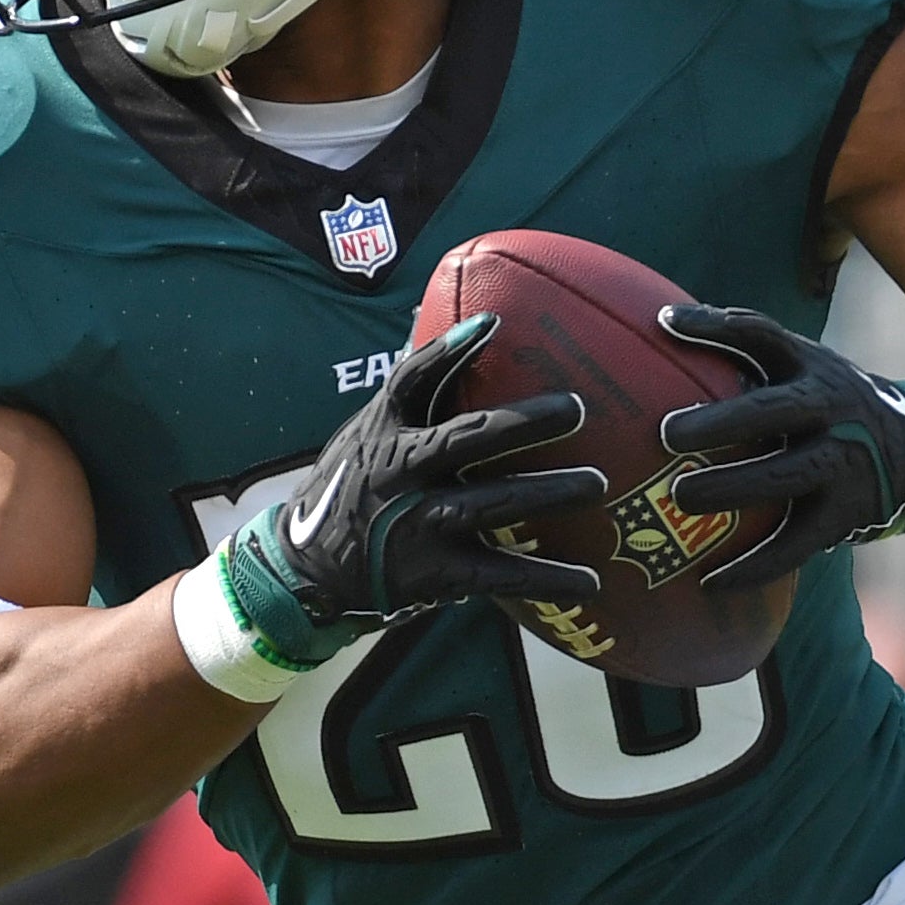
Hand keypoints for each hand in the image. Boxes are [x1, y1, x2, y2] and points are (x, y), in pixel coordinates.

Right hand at [222, 313, 603, 663]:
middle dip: (524, 423)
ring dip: (548, 493)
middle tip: (577, 409)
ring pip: (494, 503)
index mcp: (386, 432)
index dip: (449, 350)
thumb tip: (466, 331)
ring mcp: (419, 524)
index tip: (492, 323)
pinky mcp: (435, 574)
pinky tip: (590, 581)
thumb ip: (414, 397)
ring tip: (597, 484)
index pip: (413, 381)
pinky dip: (546, 579)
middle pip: (467, 439)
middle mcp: (402, 473)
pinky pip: (500, 575)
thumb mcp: (366, 436)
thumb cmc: (352, 489)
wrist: (306, 572)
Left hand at [658, 303, 904, 587]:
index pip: (765, 336)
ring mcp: (843, 466)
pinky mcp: (845, 517)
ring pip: (784, 478)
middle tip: (668, 433)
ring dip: (730, 489)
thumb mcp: (808, 365)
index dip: (717, 327)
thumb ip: (747, 346)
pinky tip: (708, 581)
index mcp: (815, 371)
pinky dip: (752, 567)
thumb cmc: (833, 403)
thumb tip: (661, 319)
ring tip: (679, 498)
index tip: (667, 323)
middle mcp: (833, 413)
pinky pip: (793, 546)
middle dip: (721, 422)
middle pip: (774, 412)